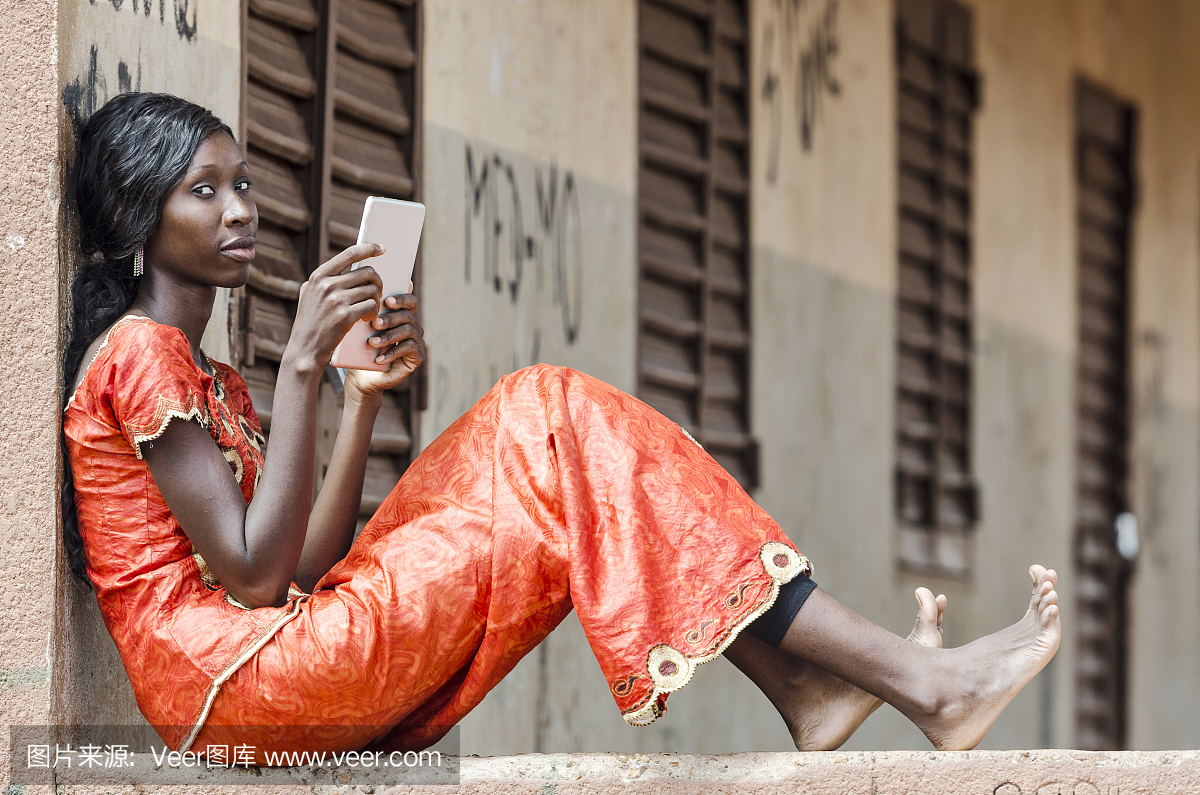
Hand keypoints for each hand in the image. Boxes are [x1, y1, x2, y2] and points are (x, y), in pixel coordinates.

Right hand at [287, 244, 384, 374]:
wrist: (305, 349)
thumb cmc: (311, 322)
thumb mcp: (310, 294)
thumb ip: (325, 279)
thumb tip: (351, 262)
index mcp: (319, 276)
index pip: (349, 254)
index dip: (369, 249)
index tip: (382, 248)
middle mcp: (327, 285)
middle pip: (367, 272)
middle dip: (377, 283)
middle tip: (377, 294)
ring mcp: (335, 300)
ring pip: (372, 290)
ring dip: (376, 300)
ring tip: (369, 310)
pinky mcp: (345, 316)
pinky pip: (372, 306)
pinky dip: (374, 312)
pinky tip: (367, 319)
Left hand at [343, 281, 425, 399]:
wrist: (361, 377)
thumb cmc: (360, 349)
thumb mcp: (361, 329)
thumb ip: (366, 312)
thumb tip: (361, 291)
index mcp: (402, 317)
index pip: (410, 301)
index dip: (402, 298)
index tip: (386, 301)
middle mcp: (413, 327)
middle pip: (408, 315)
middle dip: (390, 318)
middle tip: (374, 323)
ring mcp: (417, 342)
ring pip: (408, 331)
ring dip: (389, 336)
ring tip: (371, 343)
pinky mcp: (418, 358)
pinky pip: (409, 349)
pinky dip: (392, 353)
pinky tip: (378, 358)